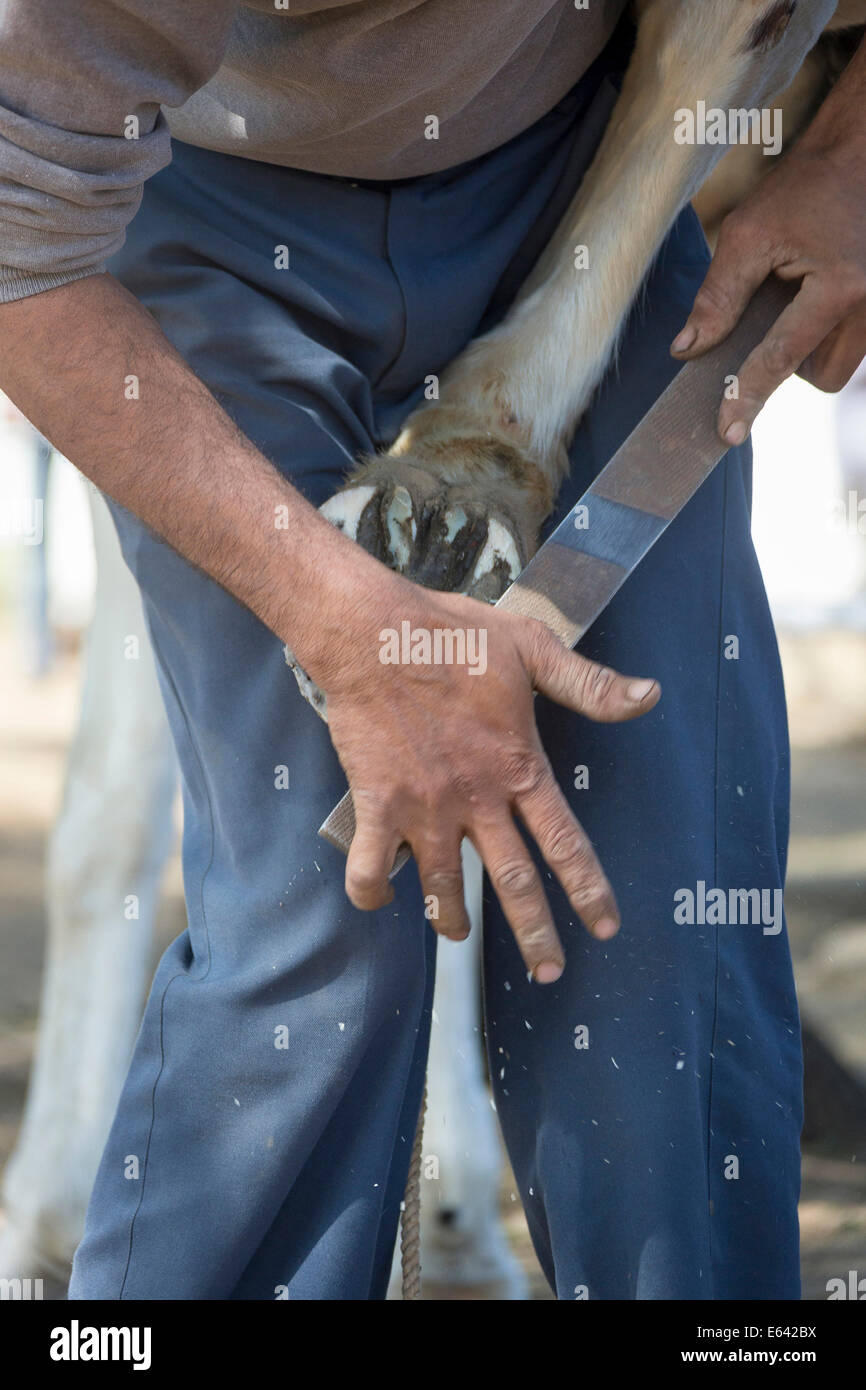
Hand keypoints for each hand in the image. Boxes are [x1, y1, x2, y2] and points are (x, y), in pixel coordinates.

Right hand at [319, 570, 659, 981]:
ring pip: (440, 888)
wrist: (373, 634)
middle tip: (551, 973)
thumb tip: (650, 696)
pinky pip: (370, 867)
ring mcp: (424, 809)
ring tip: (457, 937)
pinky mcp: (376, 805)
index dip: (589, 890)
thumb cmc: (454, 636)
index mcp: (520, 768)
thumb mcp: (533, 649)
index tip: (605, 928)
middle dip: (535, 935)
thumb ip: (589, 685)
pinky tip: (379, 897)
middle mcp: (476, 800)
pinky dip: (372, 890)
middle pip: (513, 883)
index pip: (565, 843)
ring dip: (451, 921)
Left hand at [671, 78, 865, 442]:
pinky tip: (817, 289)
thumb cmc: (808, 184)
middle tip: (773, 316)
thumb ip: (718, 296)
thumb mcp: (750, 232)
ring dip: (808, 348)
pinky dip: (825, 332)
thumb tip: (688, 349)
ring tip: (798, 294)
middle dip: (789, 363)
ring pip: (837, 365)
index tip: (727, 432)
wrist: (864, 151)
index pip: (781, 358)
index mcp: (841, 287)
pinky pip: (850, 345)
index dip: (748, 395)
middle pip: (819, 376)